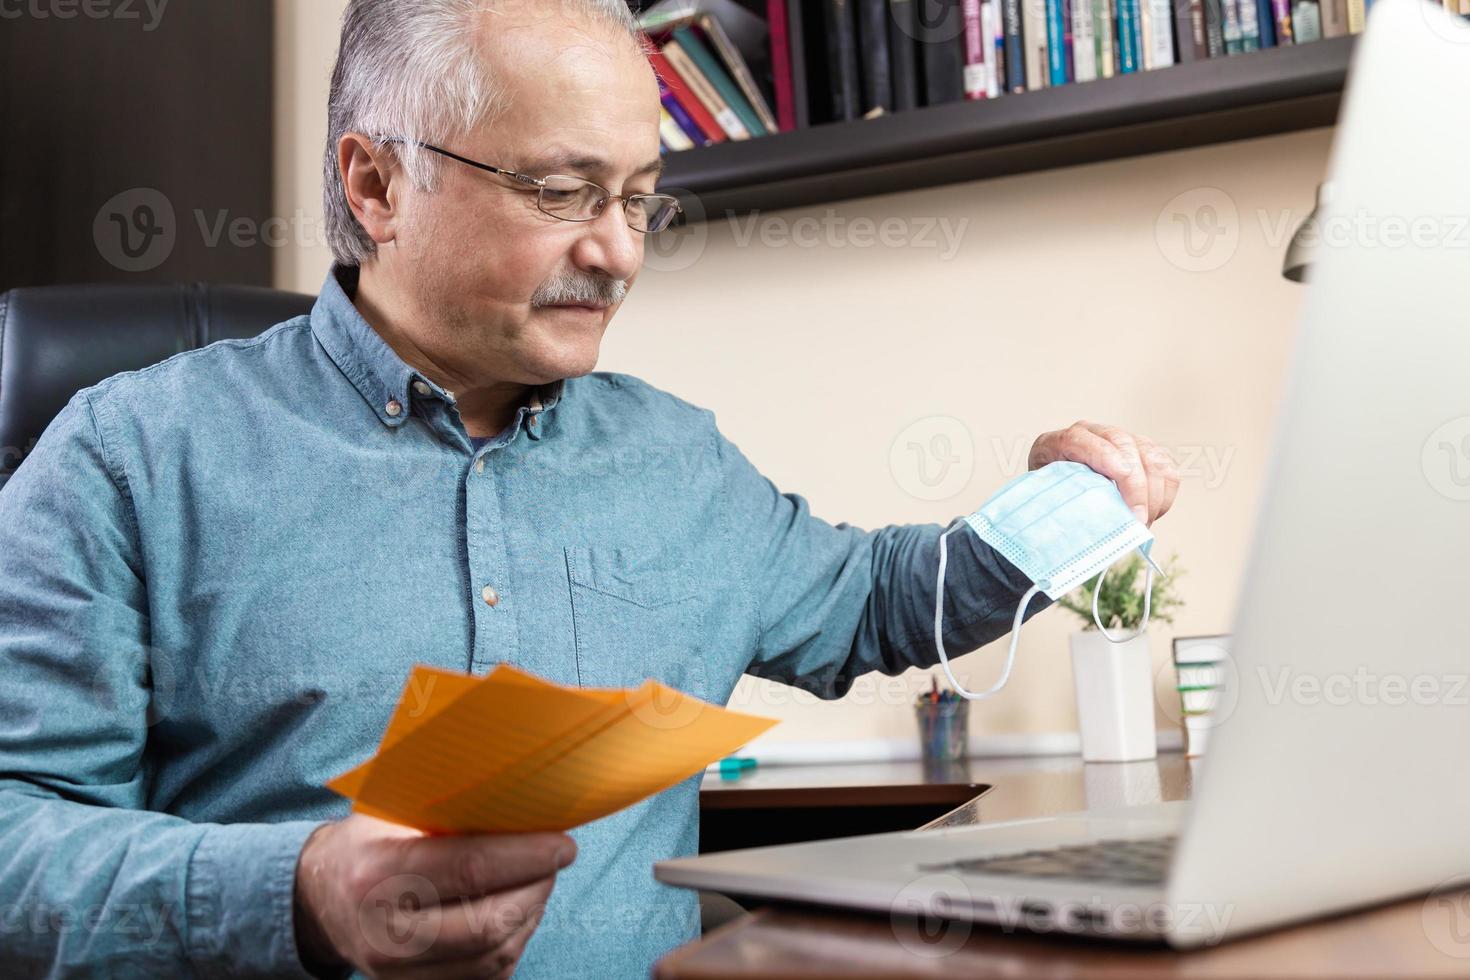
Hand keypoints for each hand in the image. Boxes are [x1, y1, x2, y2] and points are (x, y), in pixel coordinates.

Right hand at [293, 813, 575, 979]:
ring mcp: (397, 971)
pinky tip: (516, 912)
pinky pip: (485, 977)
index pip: (471, 867)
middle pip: (489, 922)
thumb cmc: (369, 841)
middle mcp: (385, 931)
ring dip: (530, 916)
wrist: (320, 898)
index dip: (527, 856)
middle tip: (554, 860)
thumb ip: (447, 803)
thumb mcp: (393, 809)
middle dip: (536, 888)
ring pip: (494, 955)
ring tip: (538, 882)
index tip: (563, 844)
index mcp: (378, 872)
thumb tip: (522, 791)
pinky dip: (512, 944)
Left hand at [1028, 421, 1180, 525]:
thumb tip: (1084, 526)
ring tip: (1145, 522)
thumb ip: (1059, 503)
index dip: (1114, 472)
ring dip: (1155, 494)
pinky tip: (1154, 512)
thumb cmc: (1050, 494)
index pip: (1090, 445)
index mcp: (1061, 442)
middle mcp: (1094, 433)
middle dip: (1138, 489)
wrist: (1055, 484)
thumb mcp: (1044, 498)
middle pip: (1126, 448)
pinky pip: (1166, 467)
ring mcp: (1121, 438)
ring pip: (1151, 457)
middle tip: (1139, 522)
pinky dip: (1165, 492)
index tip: (1126, 504)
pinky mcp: (1142, 449)